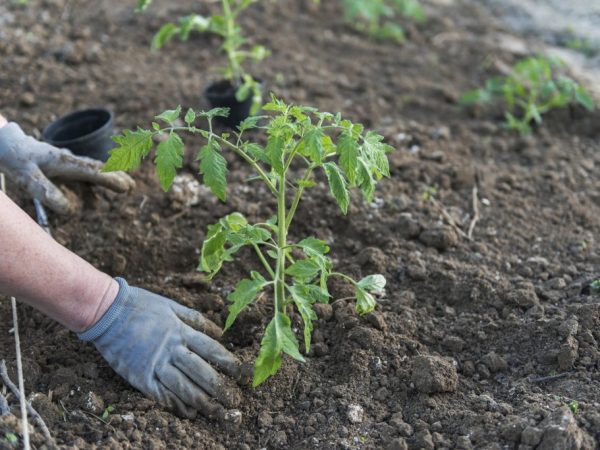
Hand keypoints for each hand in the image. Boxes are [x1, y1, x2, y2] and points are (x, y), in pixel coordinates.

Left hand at [0, 122, 133, 213]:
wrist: (8, 145)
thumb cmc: (17, 160)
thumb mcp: (27, 178)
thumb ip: (47, 193)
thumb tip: (70, 210)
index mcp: (64, 162)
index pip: (92, 172)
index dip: (110, 180)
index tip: (125, 187)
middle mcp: (70, 162)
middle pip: (98, 169)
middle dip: (116, 176)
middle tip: (132, 186)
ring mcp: (68, 164)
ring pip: (93, 173)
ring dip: (107, 180)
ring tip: (126, 187)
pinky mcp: (64, 168)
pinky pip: (83, 176)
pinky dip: (93, 183)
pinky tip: (96, 198)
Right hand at [79, 278, 247, 419]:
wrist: (107, 312)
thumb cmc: (141, 305)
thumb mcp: (172, 306)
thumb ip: (196, 320)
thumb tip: (219, 332)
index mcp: (181, 331)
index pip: (213, 351)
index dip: (230, 364)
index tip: (242, 376)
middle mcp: (172, 349)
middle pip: (202, 373)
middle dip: (221, 389)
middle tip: (235, 402)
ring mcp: (155, 365)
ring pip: (184, 388)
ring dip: (202, 402)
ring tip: (216, 412)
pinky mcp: (139, 377)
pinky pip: (161, 395)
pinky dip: (177, 405)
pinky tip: (189, 413)